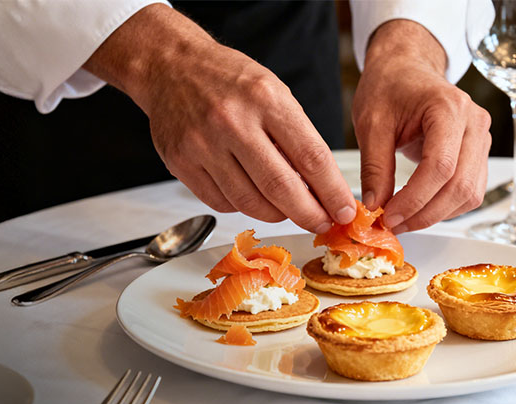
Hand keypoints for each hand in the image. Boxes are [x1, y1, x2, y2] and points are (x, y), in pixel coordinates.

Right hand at [84, 4, 355, 232]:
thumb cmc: (230, 80)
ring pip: (250, 202)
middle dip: (309, 214)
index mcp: (265, 99)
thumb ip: (297, 137)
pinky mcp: (181, 163)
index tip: (344, 211)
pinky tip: (251, 196)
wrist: (171, 66)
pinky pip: (222, 202)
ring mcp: (203, 144)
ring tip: (288, 210)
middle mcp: (232, 122)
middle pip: (281, 188)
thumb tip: (323, 188)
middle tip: (321, 223)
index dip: (332, 192)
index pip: (311, 157)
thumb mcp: (274, 92)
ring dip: (277, 214)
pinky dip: (243, 206)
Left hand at [353, 20, 491, 233]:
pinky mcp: (479, 153)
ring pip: (470, 193)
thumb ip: (374, 166)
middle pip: (461, 185)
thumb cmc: (389, 87)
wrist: (406, 68)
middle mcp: (474, 123)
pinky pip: (470, 191)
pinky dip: (446, 207)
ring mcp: (482, 138)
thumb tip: (375, 205)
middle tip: (394, 224)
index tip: (388, 215)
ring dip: (437, 214)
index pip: (440, 166)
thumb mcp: (371, 123)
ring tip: (403, 219)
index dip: (415, 199)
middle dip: (426, 213)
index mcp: (449, 108)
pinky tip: (419, 209)